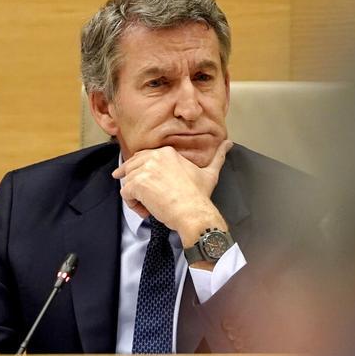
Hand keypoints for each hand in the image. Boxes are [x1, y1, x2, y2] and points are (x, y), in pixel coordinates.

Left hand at [111, 139, 232, 245]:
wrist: (193, 211)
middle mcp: (154, 157)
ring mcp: (145, 169)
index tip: (143, 181)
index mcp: (168, 152)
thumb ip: (218, 156)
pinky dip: (132, 205)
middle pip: (132, 166)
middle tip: (138, 194)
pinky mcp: (137, 184)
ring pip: (128, 181)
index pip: (144, 156)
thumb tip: (229, 144)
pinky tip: (146, 211)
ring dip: (135, 196)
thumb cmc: (200, 195)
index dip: (140, 169)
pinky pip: (126, 193)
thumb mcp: (210, 173)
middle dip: (132, 180)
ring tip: (148, 207)